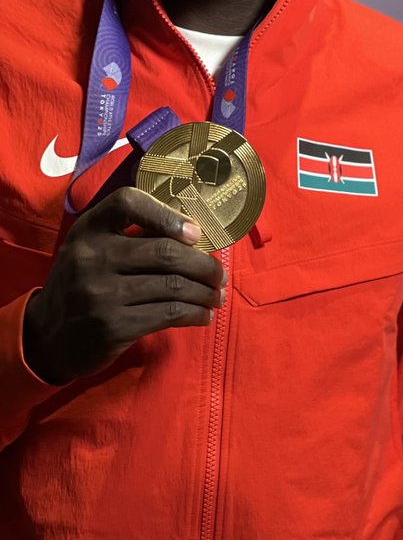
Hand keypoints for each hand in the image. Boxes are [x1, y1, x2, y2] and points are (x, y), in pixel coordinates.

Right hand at [23, 187, 227, 382]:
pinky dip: (195, 314)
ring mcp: (100, 293)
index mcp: (88, 229)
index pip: (128, 202)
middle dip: (203, 264)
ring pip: (173, 286)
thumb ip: (133, 237)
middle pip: (165, 252)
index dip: (167, 214)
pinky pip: (168, 314)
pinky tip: (203, 315)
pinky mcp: (113, 326)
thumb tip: (195, 233)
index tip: (195, 233)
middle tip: (219, 274)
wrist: (47, 337)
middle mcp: (91, 257)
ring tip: (216, 296)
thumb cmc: (86, 285)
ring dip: (205, 292)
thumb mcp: (94, 251)